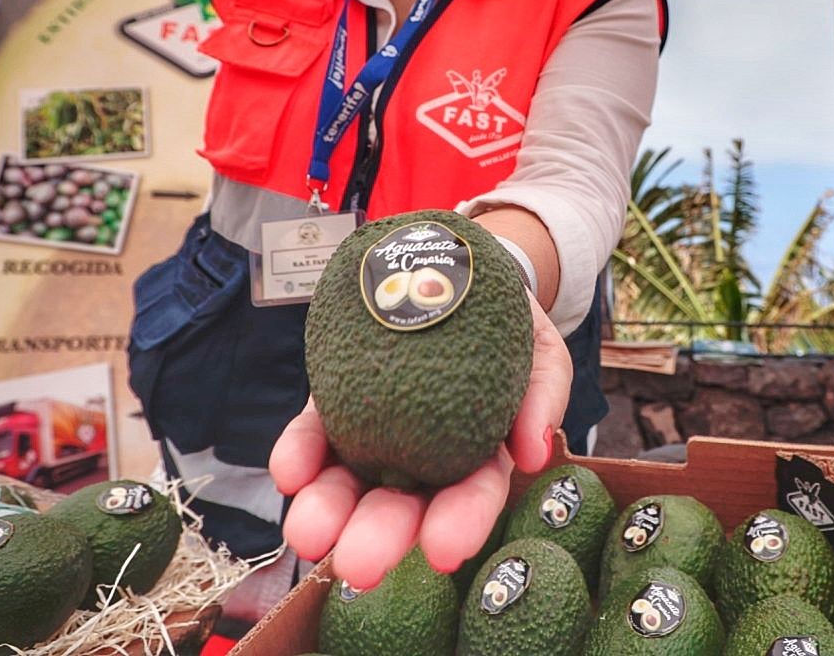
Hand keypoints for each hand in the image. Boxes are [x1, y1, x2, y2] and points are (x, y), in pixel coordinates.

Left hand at [270, 293, 571, 588]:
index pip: (471, 495)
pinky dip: (299, 454)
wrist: (453, 269)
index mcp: (478, 456)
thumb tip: (533, 453)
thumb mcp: (541, 349)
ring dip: (327, 508)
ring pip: (347, 480)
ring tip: (308, 533)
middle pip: (401, 503)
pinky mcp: (333, 404)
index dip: (461, 523)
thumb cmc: (507, 321)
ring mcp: (373, 432)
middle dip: (379, 536)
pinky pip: (314, 434)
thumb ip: (543, 394)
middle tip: (359, 565)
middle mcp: (422, 458)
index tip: (443, 550)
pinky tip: (289, 472)